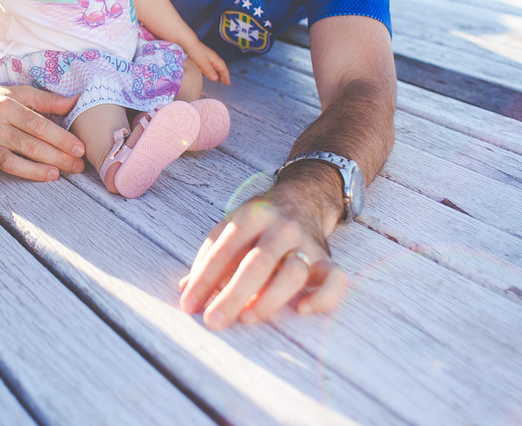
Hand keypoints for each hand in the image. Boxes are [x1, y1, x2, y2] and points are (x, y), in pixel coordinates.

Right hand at [0, 84, 84, 196]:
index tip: (79, 149)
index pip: (39, 125)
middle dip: (56, 157)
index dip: (61, 138)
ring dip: (32, 170)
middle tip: (77, 167)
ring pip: (7, 160)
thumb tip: (76, 101)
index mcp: (7, 106)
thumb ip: (46, 99)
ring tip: (54, 175)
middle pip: (28, 144)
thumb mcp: (17, 93)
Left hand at [178, 188, 347, 327]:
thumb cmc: (258, 224)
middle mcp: (281, 227)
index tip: (188, 305)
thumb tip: (186, 290)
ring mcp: (307, 243)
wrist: (303, 199)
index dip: (204, 278)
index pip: (224, 249)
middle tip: (213, 321)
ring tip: (247, 318)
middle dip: (232, 295)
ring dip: (269, 299)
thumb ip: (210, 257)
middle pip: (257, 263)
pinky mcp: (327, 259)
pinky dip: (322, 298)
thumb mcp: (231, 228)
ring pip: (294, 273)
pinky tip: (301, 309)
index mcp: (251, 215)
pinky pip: (335, 280)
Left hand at [186, 40, 230, 85]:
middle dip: (223, 75)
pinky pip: (209, 65)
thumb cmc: (195, 51)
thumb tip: (216, 79)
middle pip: (221, 68)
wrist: (188, 42)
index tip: (227, 84)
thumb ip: (209, 71)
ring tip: (218, 80)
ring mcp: (208, 56)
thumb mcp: (202, 63)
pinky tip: (207, 73)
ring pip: (215, 67)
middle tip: (225, 83)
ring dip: (217, 74)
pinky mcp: (203, 56)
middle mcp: (213, 58)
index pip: (223, 69)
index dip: (226, 77)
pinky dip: (211, 71)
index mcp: (215, 59)